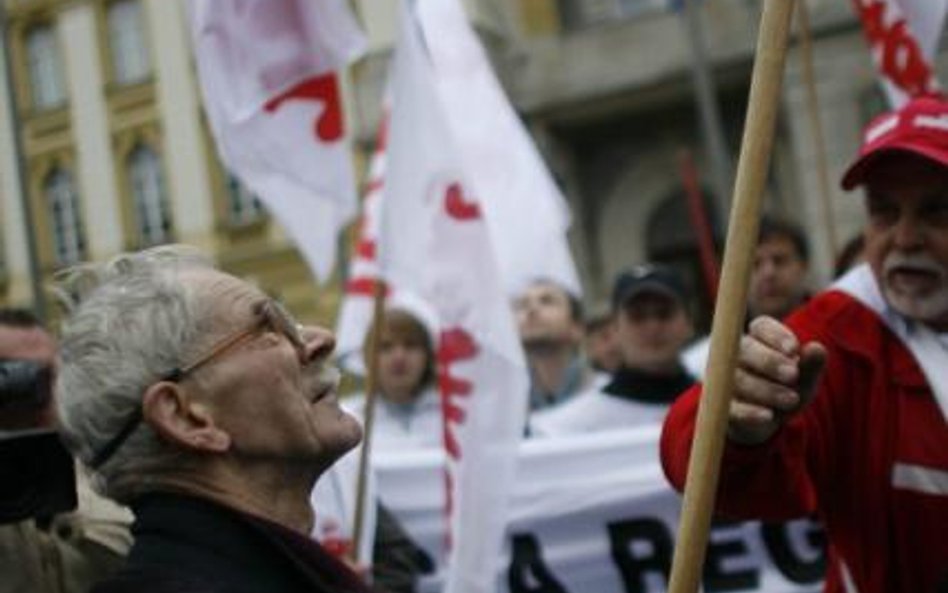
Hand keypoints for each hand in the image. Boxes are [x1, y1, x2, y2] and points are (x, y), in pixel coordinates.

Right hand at [727, 316, 826, 444]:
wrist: (767, 418)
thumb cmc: (787, 387)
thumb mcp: (804, 377)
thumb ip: (811, 364)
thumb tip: (817, 348)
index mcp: (759, 338)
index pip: (761, 326)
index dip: (776, 336)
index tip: (794, 350)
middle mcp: (736, 353)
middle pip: (744, 348)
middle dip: (769, 361)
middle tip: (793, 374)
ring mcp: (725, 378)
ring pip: (738, 378)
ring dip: (766, 389)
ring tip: (792, 399)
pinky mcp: (722, 405)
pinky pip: (730, 406)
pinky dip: (749, 411)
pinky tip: (768, 415)